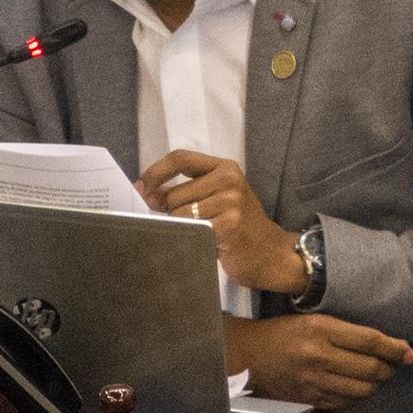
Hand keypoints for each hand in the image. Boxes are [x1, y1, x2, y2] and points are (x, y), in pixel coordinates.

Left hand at [137, 149, 303, 294]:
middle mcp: (229, 179)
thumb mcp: (218, 197)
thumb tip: (147, 191)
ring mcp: (231, 202)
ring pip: (179, 214)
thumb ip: (187, 189)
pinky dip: (194, 240)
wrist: (273, 254)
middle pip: (174, 193)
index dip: (155, 172)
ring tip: (202, 234)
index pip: (180, 158)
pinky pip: (192, 230)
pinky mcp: (230, 225)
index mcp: (224, 167)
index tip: (139, 187)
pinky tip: (210, 244)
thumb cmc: (240, 226)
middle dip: (169, 212)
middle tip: (185, 225)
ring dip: (182, 228)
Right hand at [223, 314, 412, 409]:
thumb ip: (344, 332)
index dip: (394, 348)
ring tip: (374, 376)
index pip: (369, 341)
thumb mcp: (311, 320)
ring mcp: (314, 381)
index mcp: (320, 329)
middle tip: (391, 364)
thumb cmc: (281, 332)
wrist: (246, 355)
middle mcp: (319, 356)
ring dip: (375, 384)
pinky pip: (345, 404)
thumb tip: (382, 344)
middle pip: (370, 368)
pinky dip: (357, 397)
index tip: (408, 352)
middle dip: (388, 368)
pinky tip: (355, 388)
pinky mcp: (310, 399)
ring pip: (362, 390)